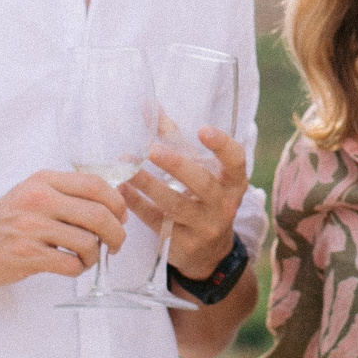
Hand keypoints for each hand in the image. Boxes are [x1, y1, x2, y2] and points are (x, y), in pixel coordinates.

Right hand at [0, 170, 128, 286]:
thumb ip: (67, 193)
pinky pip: (71, 263)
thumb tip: (115, 203)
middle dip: (116, 233)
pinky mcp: (27, 255)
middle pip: (98, 214)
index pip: (95, 184)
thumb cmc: (5, 221)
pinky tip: (71, 266)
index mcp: (43, 181)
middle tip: (116, 243)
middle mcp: (38, 200)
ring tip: (86, 258)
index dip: (117, 203)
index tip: (121, 217)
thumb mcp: (33, 193)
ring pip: (88, 242)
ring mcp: (31, 228)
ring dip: (95, 255)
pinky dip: (79, 268)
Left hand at [125, 118, 247, 276]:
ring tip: (127, 166)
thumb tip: (148, 104)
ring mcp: (204, 227)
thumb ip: (174, 137)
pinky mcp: (183, 244)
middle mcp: (224, 205)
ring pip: (175, 205)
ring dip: (148, 184)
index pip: (236, 161)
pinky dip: (137, 204)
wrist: (209, 252)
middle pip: (202, 184)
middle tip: (152, 149)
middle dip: (177, 166)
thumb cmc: (200, 197)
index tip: (202, 130)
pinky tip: (121, 188)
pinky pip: (157, 222)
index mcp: (233, 182)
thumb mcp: (197, 168)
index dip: (222, 146)